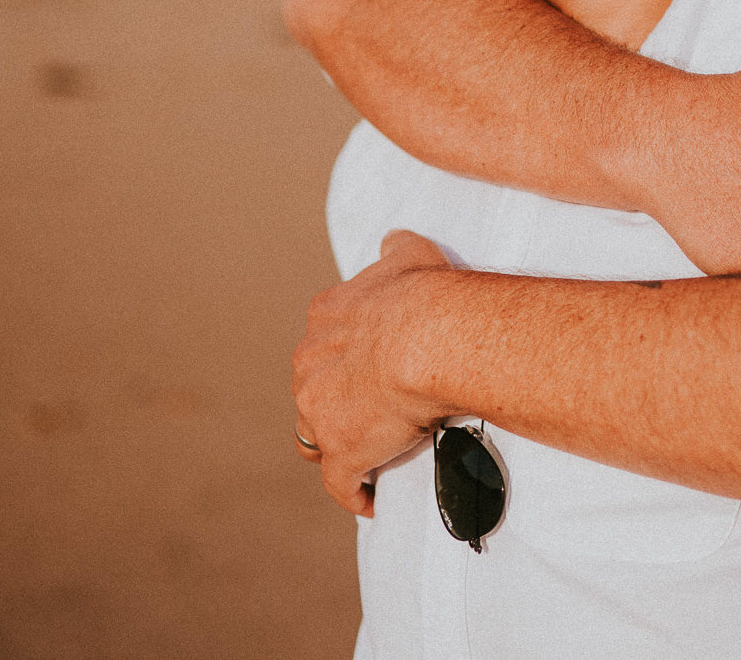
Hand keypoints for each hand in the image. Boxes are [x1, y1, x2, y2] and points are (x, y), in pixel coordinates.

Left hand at [292, 230, 454, 515]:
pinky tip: (369, 499)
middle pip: (311, 391)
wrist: (430, 338)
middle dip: (333, 402)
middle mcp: (310, 366)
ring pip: (314, 437)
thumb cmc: (426, 295)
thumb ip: (395, 249)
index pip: (322, 345)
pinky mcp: (342, 453)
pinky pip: (340, 483)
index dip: (342, 359)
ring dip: (335, 444)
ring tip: (367, 453)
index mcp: (325, 319)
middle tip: (373, 410)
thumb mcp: (409, 254)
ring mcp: (321, 413)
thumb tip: (392, 241)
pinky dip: (353, 492)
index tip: (366, 368)